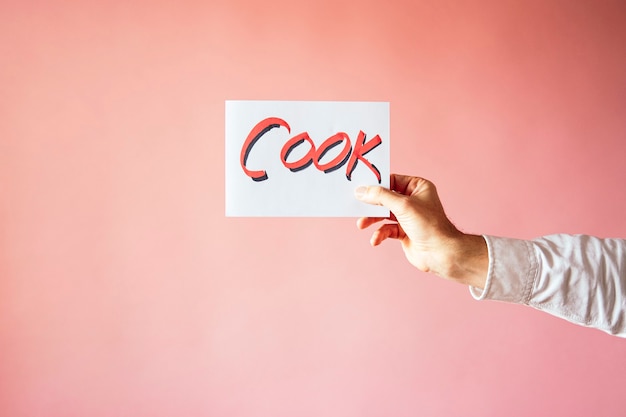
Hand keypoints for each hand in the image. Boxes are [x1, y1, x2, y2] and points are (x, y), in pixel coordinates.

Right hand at [354, 174, 487, 287]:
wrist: (441, 254)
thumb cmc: (430, 226)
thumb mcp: (403, 205)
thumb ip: (381, 196)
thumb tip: (362, 191)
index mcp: (417, 187)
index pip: (391, 180)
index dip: (376, 185)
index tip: (360, 188)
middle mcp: (413, 200)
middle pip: (385, 198)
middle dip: (371, 205)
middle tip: (357, 207)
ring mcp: (408, 217)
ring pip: (383, 214)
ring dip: (372, 220)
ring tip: (362, 225)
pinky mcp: (403, 232)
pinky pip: (386, 229)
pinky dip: (379, 234)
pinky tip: (376, 240)